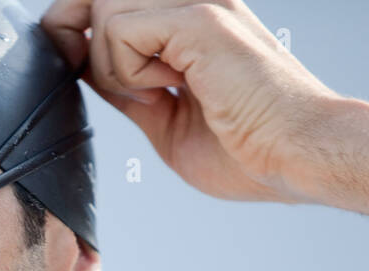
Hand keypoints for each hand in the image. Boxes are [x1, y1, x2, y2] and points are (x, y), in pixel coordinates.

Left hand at [41, 0, 341, 201]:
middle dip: (71, 31)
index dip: (72, 25)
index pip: (109, 1)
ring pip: (104, 8)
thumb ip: (126, 89)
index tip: (73, 66)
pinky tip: (166, 89)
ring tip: (155, 92)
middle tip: (101, 79)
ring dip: (111, 64)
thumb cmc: (249, 149)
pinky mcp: (201, 19)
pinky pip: (120, 30)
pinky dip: (126, 71)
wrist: (296, 157)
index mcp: (189, 18)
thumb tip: (86, 71)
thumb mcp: (164, 119)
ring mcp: (200, 2)